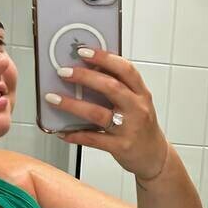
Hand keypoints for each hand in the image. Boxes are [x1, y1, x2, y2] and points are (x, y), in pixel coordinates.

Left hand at [46, 48, 168, 181]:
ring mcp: (129, 128)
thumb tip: (89, 70)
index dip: (104, 58)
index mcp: (141, 93)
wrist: (154, 156)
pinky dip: (76, 134)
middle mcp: (137, 108)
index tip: (83, 51)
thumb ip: (120, 88)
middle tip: (63, 72)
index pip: (125, 69)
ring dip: (72, 105)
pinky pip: (94, 139)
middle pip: (111, 87)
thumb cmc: (142, 126)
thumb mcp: (137, 103)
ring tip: (53, 98)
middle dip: (84, 77)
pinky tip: (63, 131)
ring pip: (98, 113)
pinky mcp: (121, 147)